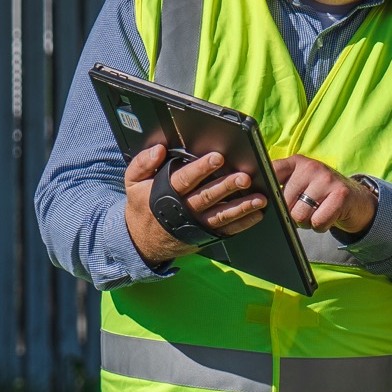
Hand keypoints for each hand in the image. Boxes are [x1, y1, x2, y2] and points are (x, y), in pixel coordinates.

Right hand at [124, 144, 266, 265]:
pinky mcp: (205, 235)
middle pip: (208, 196)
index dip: (202, 168)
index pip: (185, 178)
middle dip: (227, 186)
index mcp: (165, 192)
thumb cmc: (142, 205)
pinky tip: (257, 214)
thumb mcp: (133, 182)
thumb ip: (143, 163)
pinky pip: (226, 230)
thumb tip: (158, 149)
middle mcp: (183, 209)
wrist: (142, 242)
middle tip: (244, 177)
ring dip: (241, 206)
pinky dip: (242, 223)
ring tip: (259, 198)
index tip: (218, 157)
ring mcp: (196, 225)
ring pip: (221, 215)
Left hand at [272, 154, 377, 234]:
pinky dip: (320, 226)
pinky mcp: (341, 195)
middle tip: (305, 209)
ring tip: (316, 212)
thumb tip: (257, 200)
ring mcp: (327, 179)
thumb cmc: (320, 195)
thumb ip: (280, 185)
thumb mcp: (301, 183)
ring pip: (300, 215)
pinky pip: (317, 221)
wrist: (357, 200)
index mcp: (296, 162)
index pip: (271, 173)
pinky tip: (328, 216)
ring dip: (306, 222)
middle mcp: (311, 167)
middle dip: (292, 214)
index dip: (264, 190)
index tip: (263, 201)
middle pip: (284, 203)